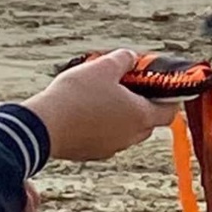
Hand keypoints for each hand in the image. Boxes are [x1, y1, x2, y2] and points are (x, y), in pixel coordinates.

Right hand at [23, 49, 178, 161]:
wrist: (41, 127)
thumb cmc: (77, 96)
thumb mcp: (105, 66)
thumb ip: (125, 59)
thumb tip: (131, 58)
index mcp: (140, 117)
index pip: (170, 111)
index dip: (169, 96)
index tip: (159, 82)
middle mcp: (129, 137)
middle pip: (148, 120)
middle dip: (142, 101)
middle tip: (127, 82)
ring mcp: (109, 148)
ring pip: (125, 129)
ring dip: (120, 112)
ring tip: (103, 91)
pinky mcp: (90, 153)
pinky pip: (105, 136)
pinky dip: (102, 123)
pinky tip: (86, 107)